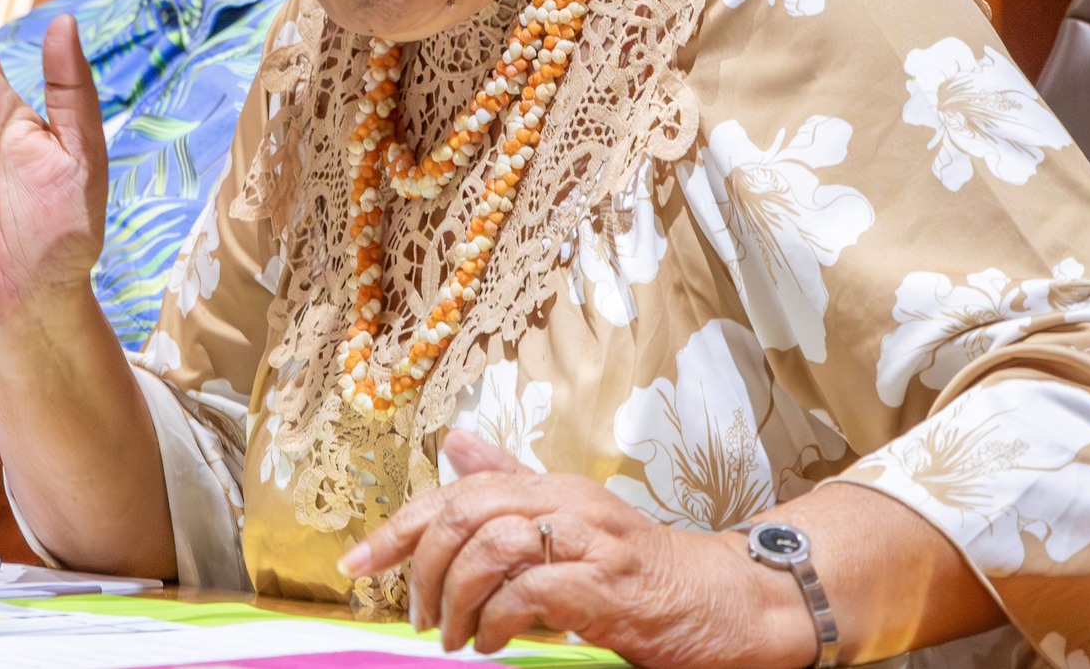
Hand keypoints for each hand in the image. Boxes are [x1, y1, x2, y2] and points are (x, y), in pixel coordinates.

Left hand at [339, 431, 816, 667]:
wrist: (733, 602)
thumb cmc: (646, 572)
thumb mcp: (573, 522)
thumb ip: (513, 486)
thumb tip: (451, 446)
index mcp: (550, 487)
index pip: (455, 491)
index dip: (398, 527)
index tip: (356, 563)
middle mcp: (567, 502)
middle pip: (463, 513)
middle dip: (420, 567)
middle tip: (417, 617)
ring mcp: (591, 542)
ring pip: (490, 548)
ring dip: (455, 599)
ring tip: (453, 638)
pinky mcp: (612, 588)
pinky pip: (532, 592)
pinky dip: (497, 619)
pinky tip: (491, 643)